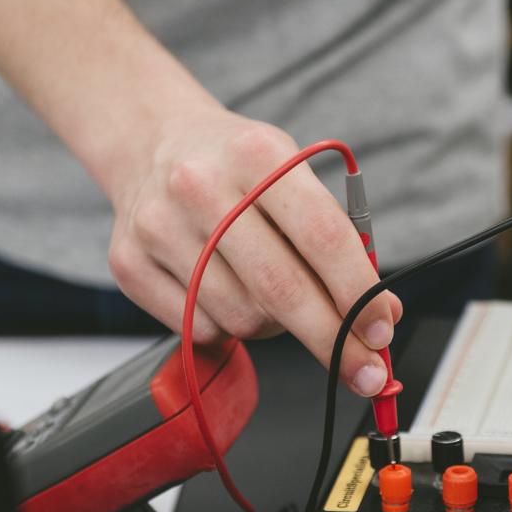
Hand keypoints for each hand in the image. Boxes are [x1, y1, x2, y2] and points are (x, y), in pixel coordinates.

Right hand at [107, 106, 400, 396]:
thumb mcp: (293, 175)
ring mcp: (159, 227)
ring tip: (274, 296)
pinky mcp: (129, 264)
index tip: (381, 332)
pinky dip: (228, 327)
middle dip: (331, 340)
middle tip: (363, 369)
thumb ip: (340, 241)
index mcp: (257, 155)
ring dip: (275, 327)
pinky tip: (228, 292)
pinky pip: (200, 330)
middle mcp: (201, 187)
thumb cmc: (236, 166)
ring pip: (242, 318)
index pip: (322, 236)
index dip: (359, 294)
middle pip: (281, 290)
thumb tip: (382, 315)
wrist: (151, 142)